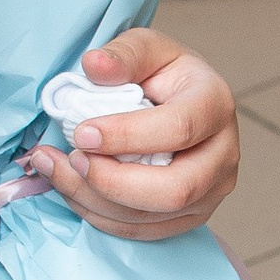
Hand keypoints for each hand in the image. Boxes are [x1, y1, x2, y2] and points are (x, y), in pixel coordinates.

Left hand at [22, 25, 238, 239]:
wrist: (178, 104)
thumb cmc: (161, 74)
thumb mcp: (145, 49)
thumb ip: (122, 54)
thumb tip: (94, 65)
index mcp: (215, 104)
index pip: (179, 129)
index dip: (126, 136)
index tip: (81, 132)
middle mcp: (224, 154)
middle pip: (174, 189)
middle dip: (112, 182)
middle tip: (72, 158)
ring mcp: (211, 192)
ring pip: (152, 216)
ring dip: (93, 199)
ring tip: (56, 168)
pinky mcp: (190, 216)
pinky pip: (141, 231)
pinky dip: (99, 215)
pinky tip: (73, 187)